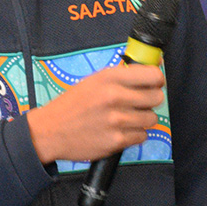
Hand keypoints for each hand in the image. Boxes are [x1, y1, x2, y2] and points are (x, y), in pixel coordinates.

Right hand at [25, 62, 165, 163]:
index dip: (156, 80)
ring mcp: (116, 120)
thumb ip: (123, 75)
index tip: (153, 84)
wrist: (49, 131)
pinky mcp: (116, 140)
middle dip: (150, 100)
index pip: (153, 75)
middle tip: (139, 103)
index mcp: (110, 77)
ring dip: (142, 119)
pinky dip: (134, 135)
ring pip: (151, 118)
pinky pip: (142, 136)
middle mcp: (114, 96)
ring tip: (126, 118)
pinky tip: (120, 130)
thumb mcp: (94, 80)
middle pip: (156, 97)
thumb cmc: (73, 104)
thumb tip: (155, 64)